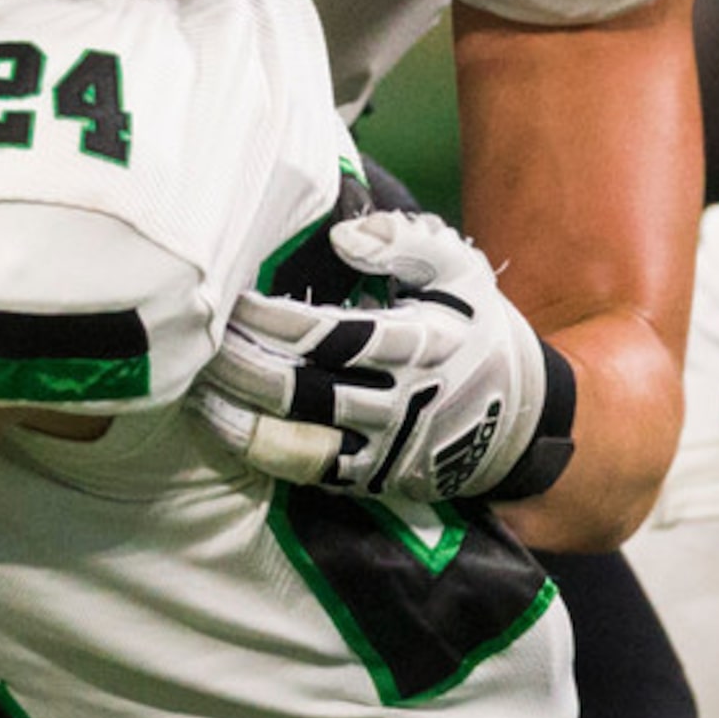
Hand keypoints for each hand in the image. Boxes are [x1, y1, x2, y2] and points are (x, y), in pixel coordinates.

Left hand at [191, 211, 575, 503]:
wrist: (527, 422)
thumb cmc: (479, 332)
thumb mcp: (460, 273)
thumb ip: (405, 241)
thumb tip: (343, 237)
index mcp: (420, 344)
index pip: (329, 335)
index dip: (271, 320)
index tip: (228, 298)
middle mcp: (402, 401)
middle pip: (302, 390)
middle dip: (239, 367)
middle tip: (191, 340)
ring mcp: (388, 448)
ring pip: (299, 442)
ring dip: (240, 419)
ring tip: (192, 390)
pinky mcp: (377, 480)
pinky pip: (312, 474)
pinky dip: (264, 453)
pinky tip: (223, 427)